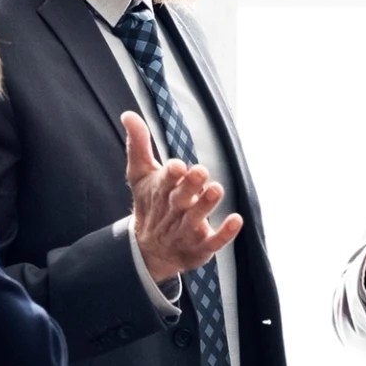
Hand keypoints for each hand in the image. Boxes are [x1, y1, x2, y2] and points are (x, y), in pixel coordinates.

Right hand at [122, 111, 239, 284]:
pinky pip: (213, 242)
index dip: (170, 176)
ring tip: (217, 188)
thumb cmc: (151, 204)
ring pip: (195, 219)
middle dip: (189, 187)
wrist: (149, 250)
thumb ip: (138, 145)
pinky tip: (237, 220)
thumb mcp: (141, 175)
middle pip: (179, 200)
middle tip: (201, 171)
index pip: (163, 183)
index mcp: (159, 194)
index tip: (178, 165)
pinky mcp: (200, 247)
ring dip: (205, 205)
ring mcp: (185, 232)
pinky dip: (224, 233)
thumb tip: (128, 114)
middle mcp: (172, 212)